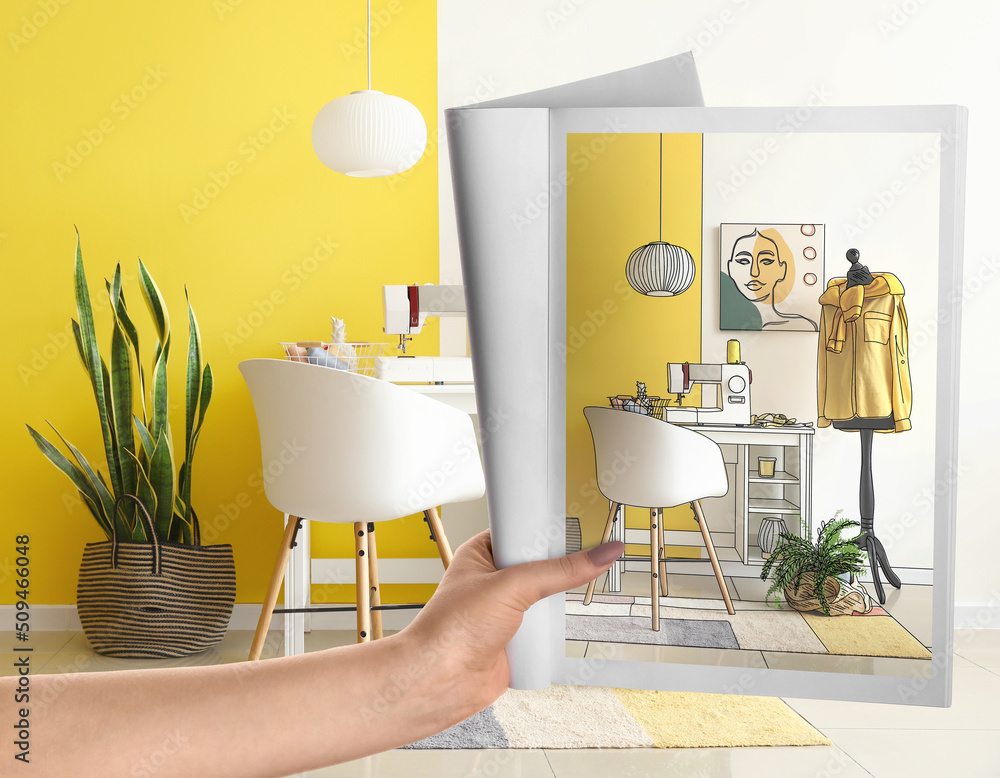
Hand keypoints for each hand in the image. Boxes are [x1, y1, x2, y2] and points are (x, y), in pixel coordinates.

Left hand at [401, 530, 624, 715]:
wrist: (439, 682)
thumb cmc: (450, 629)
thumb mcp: (512, 586)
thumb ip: (559, 571)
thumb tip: (598, 555)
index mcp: (482, 554)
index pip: (523, 531)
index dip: (548, 530)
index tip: (578, 526)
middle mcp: (493, 580)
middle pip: (539, 565)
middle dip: (560, 567)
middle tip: (589, 557)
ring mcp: (505, 611)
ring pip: (545, 598)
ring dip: (560, 600)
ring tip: (586, 587)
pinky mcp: (516, 639)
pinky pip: (545, 629)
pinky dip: (557, 629)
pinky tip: (571, 622)